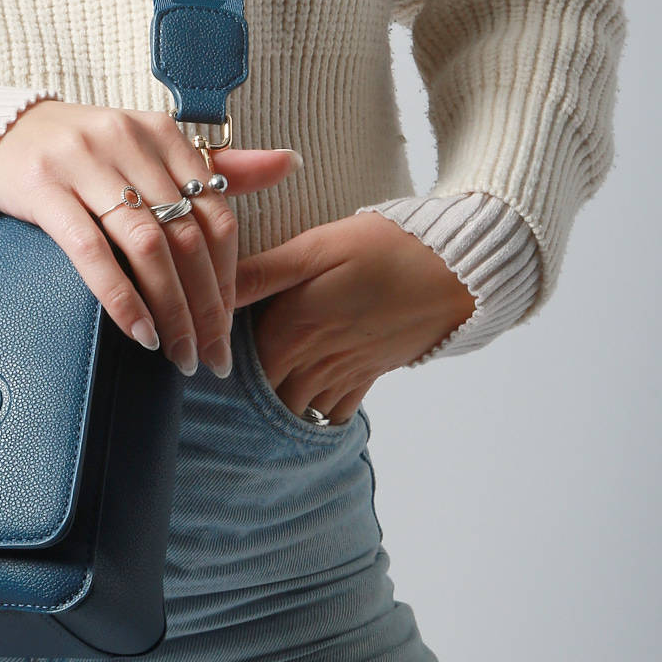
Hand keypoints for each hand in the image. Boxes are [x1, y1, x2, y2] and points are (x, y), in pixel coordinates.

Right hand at [0, 101, 301, 378]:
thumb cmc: (80, 151)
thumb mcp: (146, 149)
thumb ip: (215, 163)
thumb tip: (288, 162)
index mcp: (160, 132)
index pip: (214, 211)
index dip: (229, 275)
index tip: (229, 325)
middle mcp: (126, 141)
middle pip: (186, 234)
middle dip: (205, 305)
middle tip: (211, 355)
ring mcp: (83, 162)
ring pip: (147, 245)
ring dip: (170, 309)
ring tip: (179, 353)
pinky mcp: (43, 187)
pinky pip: (91, 250)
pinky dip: (121, 296)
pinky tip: (138, 331)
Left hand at [232, 211, 478, 423]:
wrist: (456, 271)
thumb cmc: (385, 247)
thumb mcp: (319, 248)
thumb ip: (264, 273)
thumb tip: (213, 287)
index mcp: (293, 328)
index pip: (238, 361)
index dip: (219, 357)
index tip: (205, 349)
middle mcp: (315, 360)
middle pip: (264, 393)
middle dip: (242, 390)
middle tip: (220, 384)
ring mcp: (345, 372)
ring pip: (297, 409)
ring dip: (276, 405)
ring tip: (256, 394)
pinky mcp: (370, 373)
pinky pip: (335, 412)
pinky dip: (317, 414)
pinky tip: (305, 399)